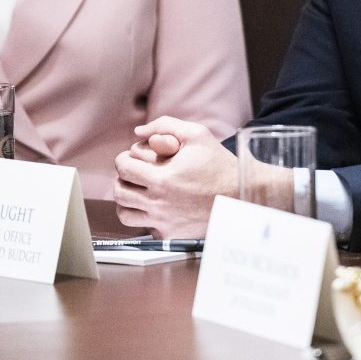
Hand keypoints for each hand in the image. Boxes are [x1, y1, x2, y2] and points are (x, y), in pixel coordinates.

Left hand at [113, 116, 236, 235]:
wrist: (239, 194)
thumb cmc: (219, 162)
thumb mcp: (197, 134)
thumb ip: (165, 125)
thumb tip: (138, 131)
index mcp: (162, 178)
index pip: (124, 168)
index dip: (123, 159)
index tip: (130, 157)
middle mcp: (159, 203)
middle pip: (120, 191)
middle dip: (122, 178)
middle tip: (133, 173)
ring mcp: (163, 221)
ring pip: (125, 213)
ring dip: (127, 200)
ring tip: (138, 191)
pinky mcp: (170, 234)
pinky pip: (143, 228)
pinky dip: (143, 217)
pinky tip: (155, 206)